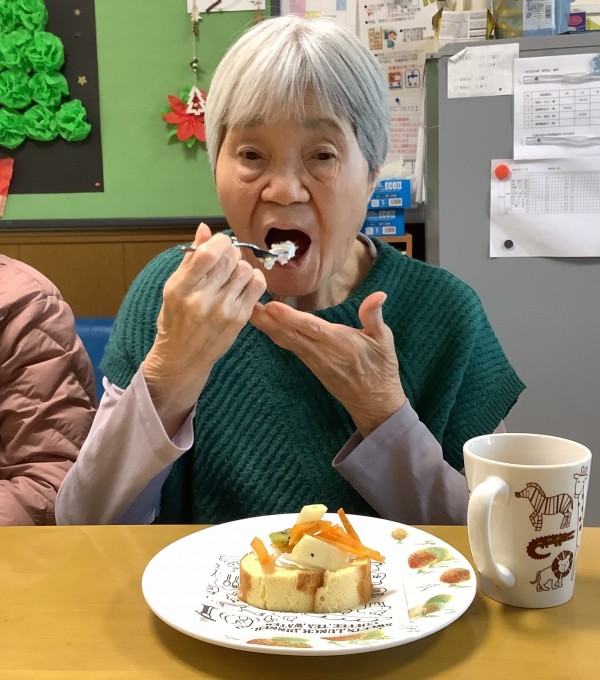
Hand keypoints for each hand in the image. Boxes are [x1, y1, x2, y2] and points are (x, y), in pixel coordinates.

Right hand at [142, 223, 266, 434]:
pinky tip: (244, 284)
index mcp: (181, 287)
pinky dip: (254, 279)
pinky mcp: (240, 319)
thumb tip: (205, 229)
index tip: (219, 243)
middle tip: (226, 260)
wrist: (183, 358)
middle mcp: (202, 298)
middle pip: (230, 258)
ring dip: (241, 267)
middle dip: (230, 253)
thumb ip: (191, 258)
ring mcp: (223, 310)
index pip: (209, 252)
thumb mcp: (173, 288)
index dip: (220, 241)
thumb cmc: (175, 320)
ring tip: (231, 276)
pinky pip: (258, 286)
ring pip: (246, 270)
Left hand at [250, 291, 405, 435]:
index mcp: (339, 343)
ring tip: (249, 309)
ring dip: (267, 326)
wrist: (373, 401)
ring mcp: (313, 359)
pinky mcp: (310, 362)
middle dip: (267, 319)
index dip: (290, 318)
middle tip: (247, 302)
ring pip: (285, 340)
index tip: (271, 306)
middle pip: (289, 333)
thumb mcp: (384, 340)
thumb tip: (379, 295)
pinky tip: (263, 324)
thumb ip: (375, 317)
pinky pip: (289, 346)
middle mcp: (321, 351)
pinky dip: (275, 333)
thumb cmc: (381, 368)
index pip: (311, 328)